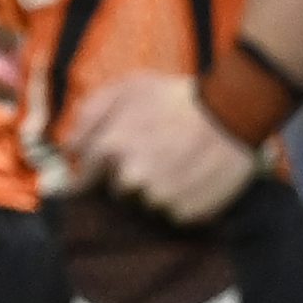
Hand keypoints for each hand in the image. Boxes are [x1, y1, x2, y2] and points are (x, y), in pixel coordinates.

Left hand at [68, 72, 255, 224]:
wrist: (232, 109)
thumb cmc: (175, 95)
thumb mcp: (126, 88)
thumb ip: (90, 115)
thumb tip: (69, 148)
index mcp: (110, 148)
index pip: (83, 182)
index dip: (88, 181)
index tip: (91, 182)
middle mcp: (130, 177)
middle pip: (118, 192)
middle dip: (129, 178)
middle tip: (154, 157)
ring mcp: (160, 197)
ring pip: (147, 204)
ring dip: (156, 190)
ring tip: (177, 164)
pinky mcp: (187, 211)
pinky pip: (174, 213)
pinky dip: (181, 200)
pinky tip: (193, 177)